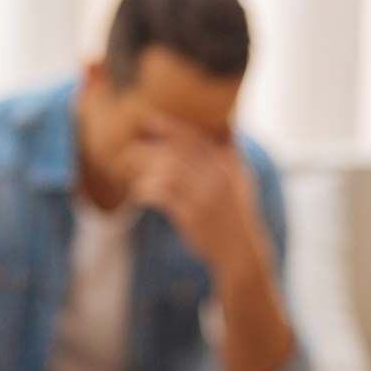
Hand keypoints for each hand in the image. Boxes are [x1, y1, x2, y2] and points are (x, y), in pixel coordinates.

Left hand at [121, 114, 263, 272]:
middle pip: (177, 152)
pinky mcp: (192, 215)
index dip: (169, 127)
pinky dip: (147, 190)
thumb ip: (232, 150)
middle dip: (150, 148)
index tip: (146, 120)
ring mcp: (205, 196)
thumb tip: (230, 123)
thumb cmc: (236, 212)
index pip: (194, 138)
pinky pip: (163, 195)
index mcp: (227, 163)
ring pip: (167, 171)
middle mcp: (217, 176)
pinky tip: (138, 193)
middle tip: (128, 150)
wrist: (240, 250)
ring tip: (129, 171)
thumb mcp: (242, 177)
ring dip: (144, 170)